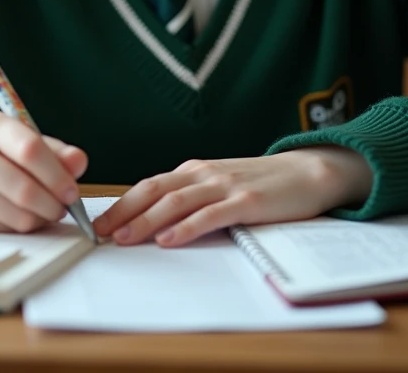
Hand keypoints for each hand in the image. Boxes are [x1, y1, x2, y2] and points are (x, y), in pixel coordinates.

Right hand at [0, 112, 87, 232]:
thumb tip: (80, 163)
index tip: (73, 191)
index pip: (30, 150)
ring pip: (14, 214)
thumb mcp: (12, 135)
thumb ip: (50, 148)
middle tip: (64, 208)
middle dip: (53, 204)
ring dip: (40, 219)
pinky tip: (24, 218)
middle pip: (24, 189)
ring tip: (47, 212)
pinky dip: (19, 227)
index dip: (57, 175)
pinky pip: (0, 229)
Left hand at [94, 147, 372, 247]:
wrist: (307, 172)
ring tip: (125, 238)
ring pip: (177, 202)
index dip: (122, 203)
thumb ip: (193, 196)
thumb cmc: (261, 183)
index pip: (150, 185)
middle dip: (125, 212)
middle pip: (156, 191)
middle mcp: (205, 173)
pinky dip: (187, 227)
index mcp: (195, 170)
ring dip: (147, 220)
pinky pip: (211, 215)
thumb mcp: (220, 184)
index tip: (99, 223)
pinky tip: (170, 239)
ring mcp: (225, 185)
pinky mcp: (246, 201)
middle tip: (101, 233)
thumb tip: (154, 220)